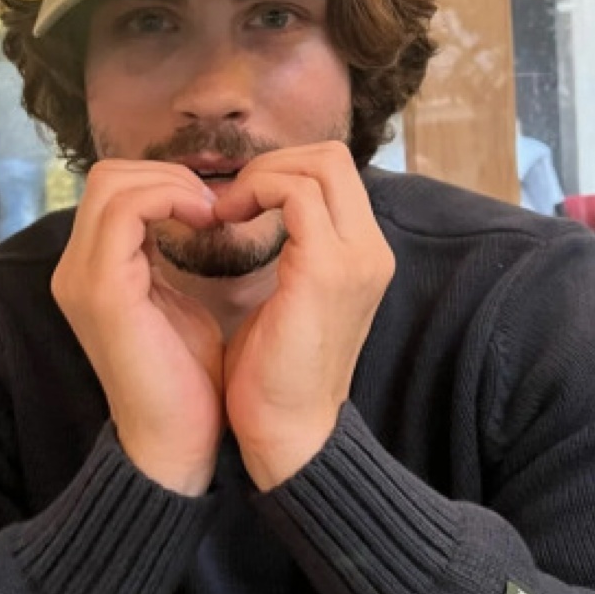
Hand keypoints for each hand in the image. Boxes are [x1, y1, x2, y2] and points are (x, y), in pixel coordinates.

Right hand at [51, 161, 223, 495]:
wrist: (177, 444)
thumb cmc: (186, 380)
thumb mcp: (174, 301)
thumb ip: (165, 257)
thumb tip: (189, 211)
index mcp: (90, 270)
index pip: (112, 190)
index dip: (163, 182)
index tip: (211, 207)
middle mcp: (74, 269)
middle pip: (107, 176)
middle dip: (167, 175)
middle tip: (213, 205)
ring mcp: (82, 278)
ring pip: (112, 184)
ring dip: (171, 184)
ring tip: (211, 212)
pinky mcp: (103, 290)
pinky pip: (126, 211)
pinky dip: (169, 200)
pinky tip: (205, 222)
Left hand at [211, 143, 394, 489]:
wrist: (288, 436)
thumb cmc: (276, 374)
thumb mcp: (292, 297)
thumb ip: (293, 251)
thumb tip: (259, 209)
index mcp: (364, 256)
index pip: (334, 173)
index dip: (281, 172)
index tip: (237, 202)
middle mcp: (371, 251)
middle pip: (331, 157)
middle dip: (271, 164)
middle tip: (229, 200)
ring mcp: (356, 258)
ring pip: (317, 165)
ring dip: (260, 176)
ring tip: (223, 210)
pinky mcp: (327, 271)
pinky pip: (295, 195)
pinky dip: (256, 193)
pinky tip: (224, 221)